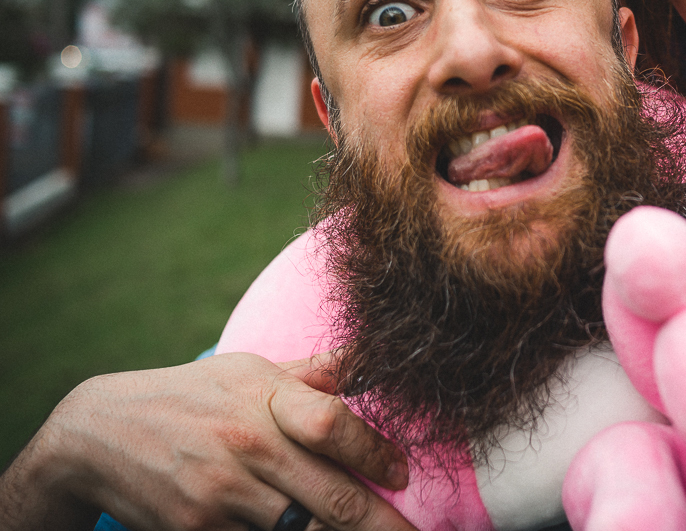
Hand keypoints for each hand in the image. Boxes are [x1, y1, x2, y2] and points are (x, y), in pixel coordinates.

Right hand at [0, 352, 415, 530]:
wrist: (97, 434)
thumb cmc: (193, 397)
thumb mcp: (249, 371)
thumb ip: (316, 374)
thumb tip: (377, 358)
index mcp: (266, 398)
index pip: (335, 424)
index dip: (377, 453)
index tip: (403, 474)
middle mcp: (248, 446)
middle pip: (331, 496)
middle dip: (381, 525)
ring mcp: (220, 495)